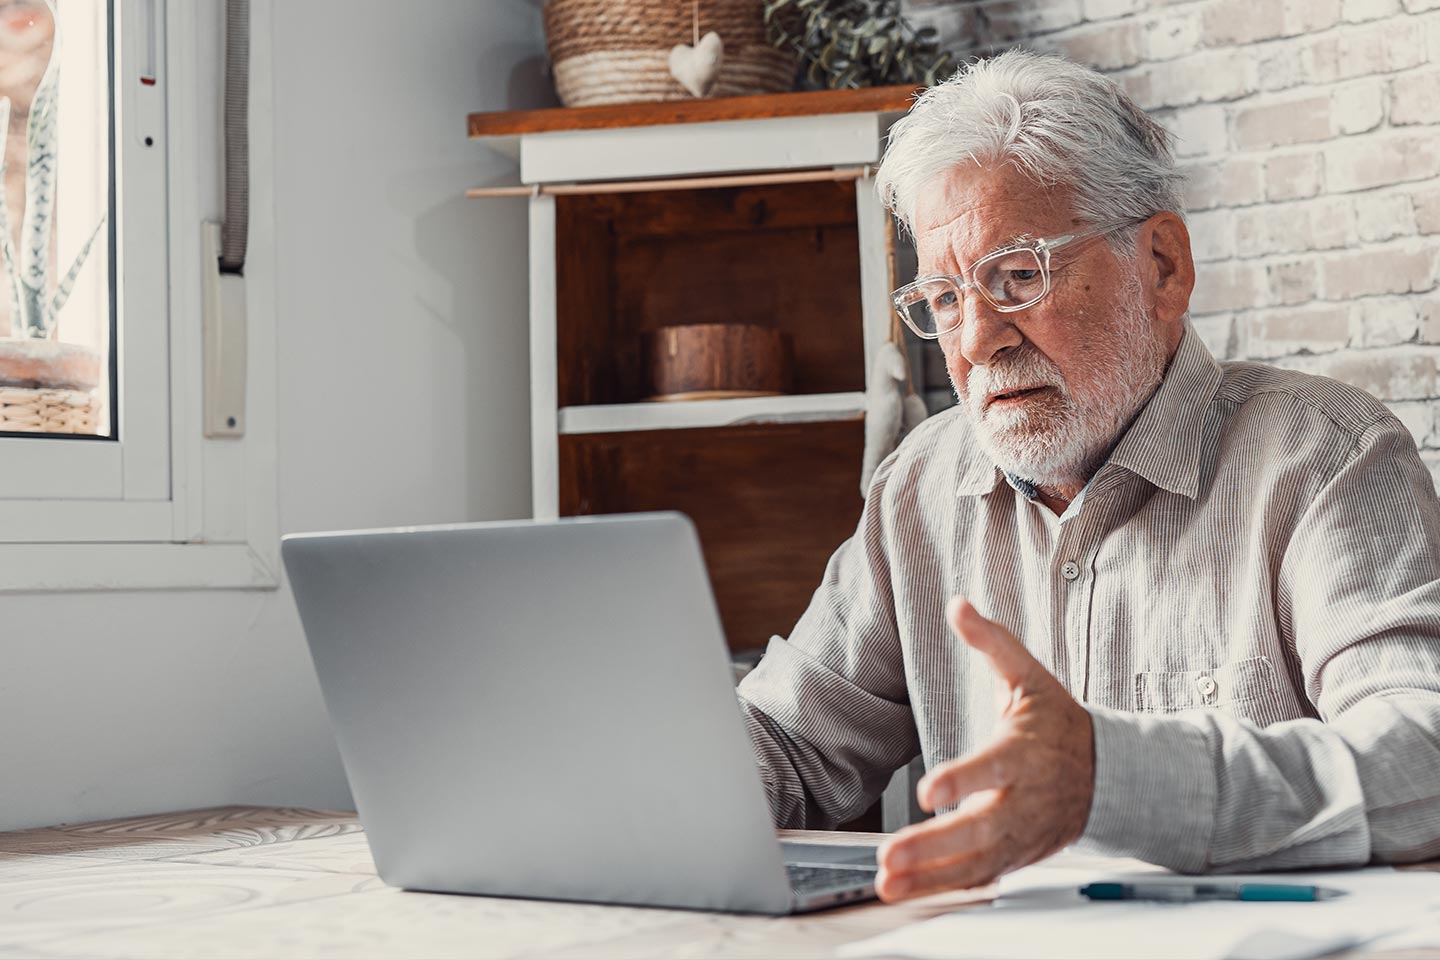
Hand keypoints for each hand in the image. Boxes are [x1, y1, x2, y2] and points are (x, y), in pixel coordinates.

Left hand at [875, 597, 1094, 901]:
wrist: (1108, 773)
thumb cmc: (1058, 723)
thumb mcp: (1029, 676)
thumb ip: (992, 642)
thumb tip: (958, 604)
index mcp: (1024, 753)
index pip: (993, 769)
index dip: (963, 781)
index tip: (930, 792)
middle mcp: (1023, 800)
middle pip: (980, 829)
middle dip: (933, 846)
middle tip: (890, 856)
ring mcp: (1022, 834)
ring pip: (977, 863)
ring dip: (930, 877)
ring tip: (887, 883)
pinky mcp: (1018, 856)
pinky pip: (979, 879)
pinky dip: (943, 890)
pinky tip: (906, 893)